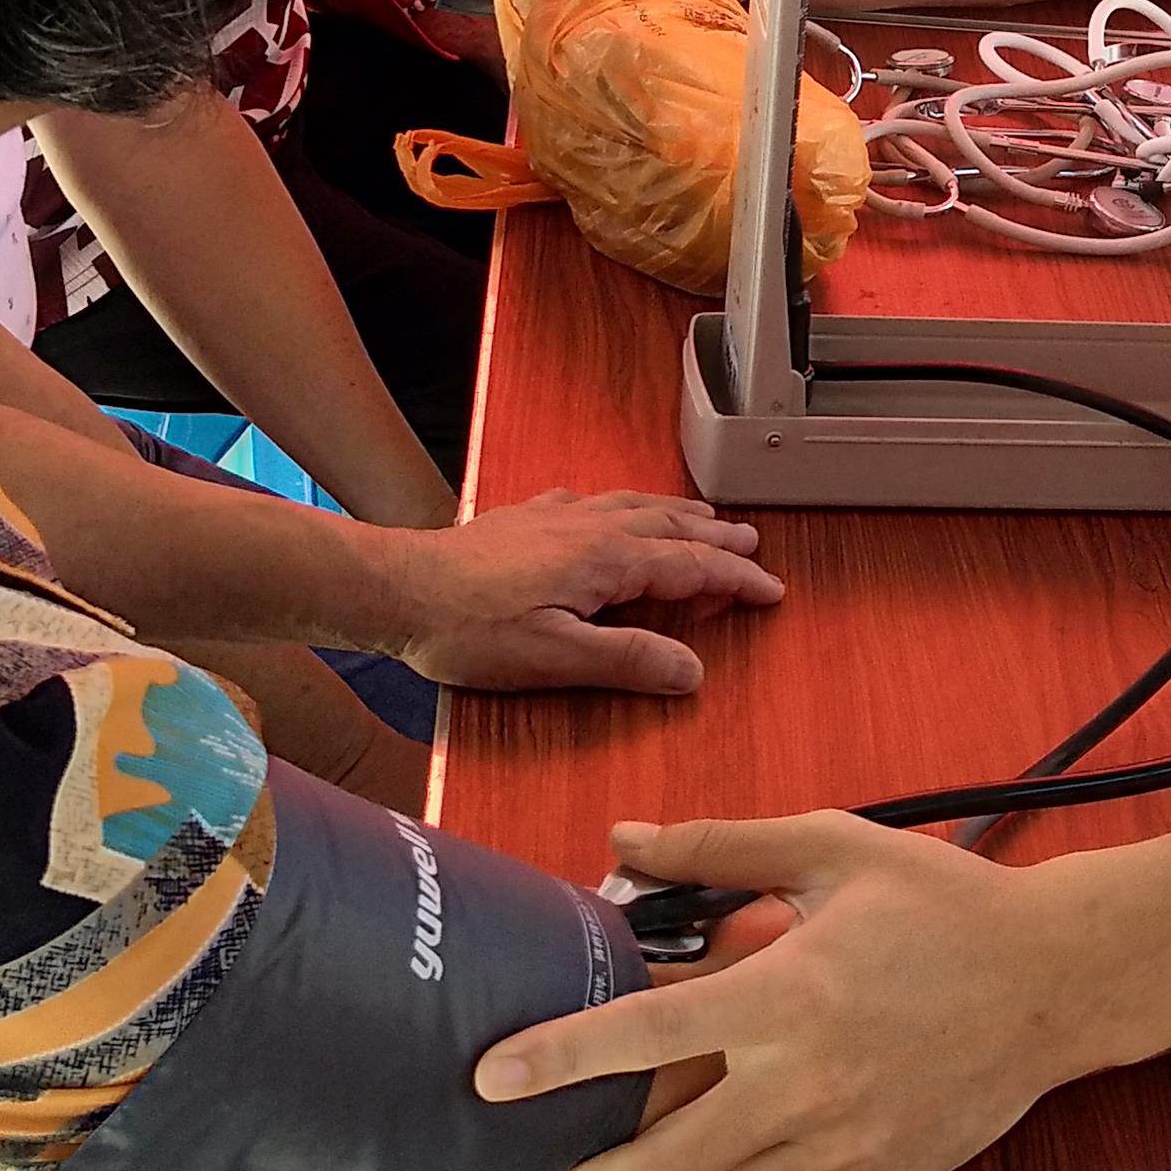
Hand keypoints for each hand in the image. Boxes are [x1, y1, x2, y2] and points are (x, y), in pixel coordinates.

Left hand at [378, 490, 781, 692]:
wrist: (398, 588)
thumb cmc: (472, 630)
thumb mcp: (554, 658)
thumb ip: (627, 659)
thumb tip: (694, 670)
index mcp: (607, 560)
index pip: (690, 567)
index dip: (735, 579)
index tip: (771, 590)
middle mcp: (590, 526)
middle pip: (670, 527)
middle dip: (716, 538)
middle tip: (752, 545)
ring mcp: (556, 516)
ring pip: (634, 505)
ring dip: (677, 514)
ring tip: (704, 517)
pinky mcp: (524, 516)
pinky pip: (593, 500)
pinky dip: (623, 503)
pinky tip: (611, 508)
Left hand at [475, 813, 1087, 1170]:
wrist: (1058, 982)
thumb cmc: (943, 906)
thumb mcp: (832, 848)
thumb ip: (718, 846)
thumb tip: (620, 841)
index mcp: (791, 994)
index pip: (648, 1034)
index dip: (560, 1060)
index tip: (489, 1082)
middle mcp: (808, 1085)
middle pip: (659, 1167)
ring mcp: (841, 1149)